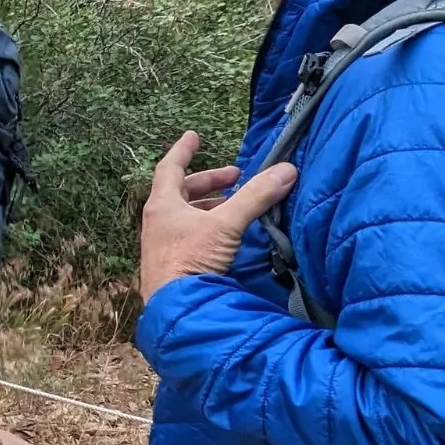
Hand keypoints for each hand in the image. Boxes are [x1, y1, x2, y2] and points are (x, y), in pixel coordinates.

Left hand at [139, 131, 296, 301]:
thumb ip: (256, 197)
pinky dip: (207, 226)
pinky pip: (188, 235)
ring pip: (185, 215)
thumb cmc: (190, 260)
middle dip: (209, 182)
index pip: (170, 168)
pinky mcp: (171, 263)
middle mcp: (157, 222)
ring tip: (234, 205)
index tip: (194, 136)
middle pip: (181, 192)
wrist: (174, 308)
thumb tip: (286, 170)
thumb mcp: (226, 224)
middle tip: (236, 177)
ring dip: (209, 206)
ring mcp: (161, 244)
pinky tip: (225, 235)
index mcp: (162, 205)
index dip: (183, 150)